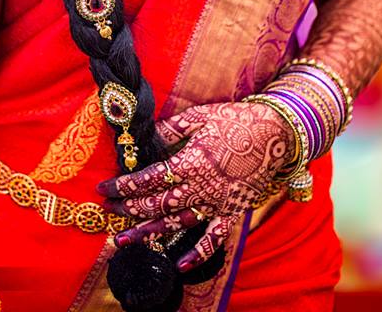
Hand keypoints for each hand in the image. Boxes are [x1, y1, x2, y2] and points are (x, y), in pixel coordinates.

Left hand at [98, 101, 295, 272]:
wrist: (276, 134)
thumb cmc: (236, 121)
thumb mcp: (199, 117)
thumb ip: (171, 128)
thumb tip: (147, 134)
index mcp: (190, 162)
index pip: (149, 178)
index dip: (125, 184)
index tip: (105, 188)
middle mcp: (200, 187)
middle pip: (158, 203)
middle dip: (130, 208)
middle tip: (109, 212)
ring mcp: (216, 203)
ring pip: (176, 222)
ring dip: (149, 232)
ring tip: (125, 240)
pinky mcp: (232, 212)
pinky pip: (213, 238)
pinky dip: (196, 253)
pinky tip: (178, 265)